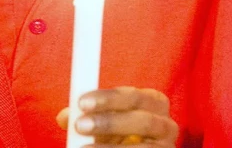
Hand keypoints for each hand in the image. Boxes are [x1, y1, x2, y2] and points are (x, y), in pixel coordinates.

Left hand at [56, 86, 178, 145]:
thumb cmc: (119, 137)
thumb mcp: (105, 125)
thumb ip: (87, 116)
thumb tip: (64, 116)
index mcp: (155, 103)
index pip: (133, 95)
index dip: (108, 98)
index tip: (82, 102)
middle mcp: (167, 125)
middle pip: (143, 120)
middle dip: (110, 122)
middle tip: (80, 125)